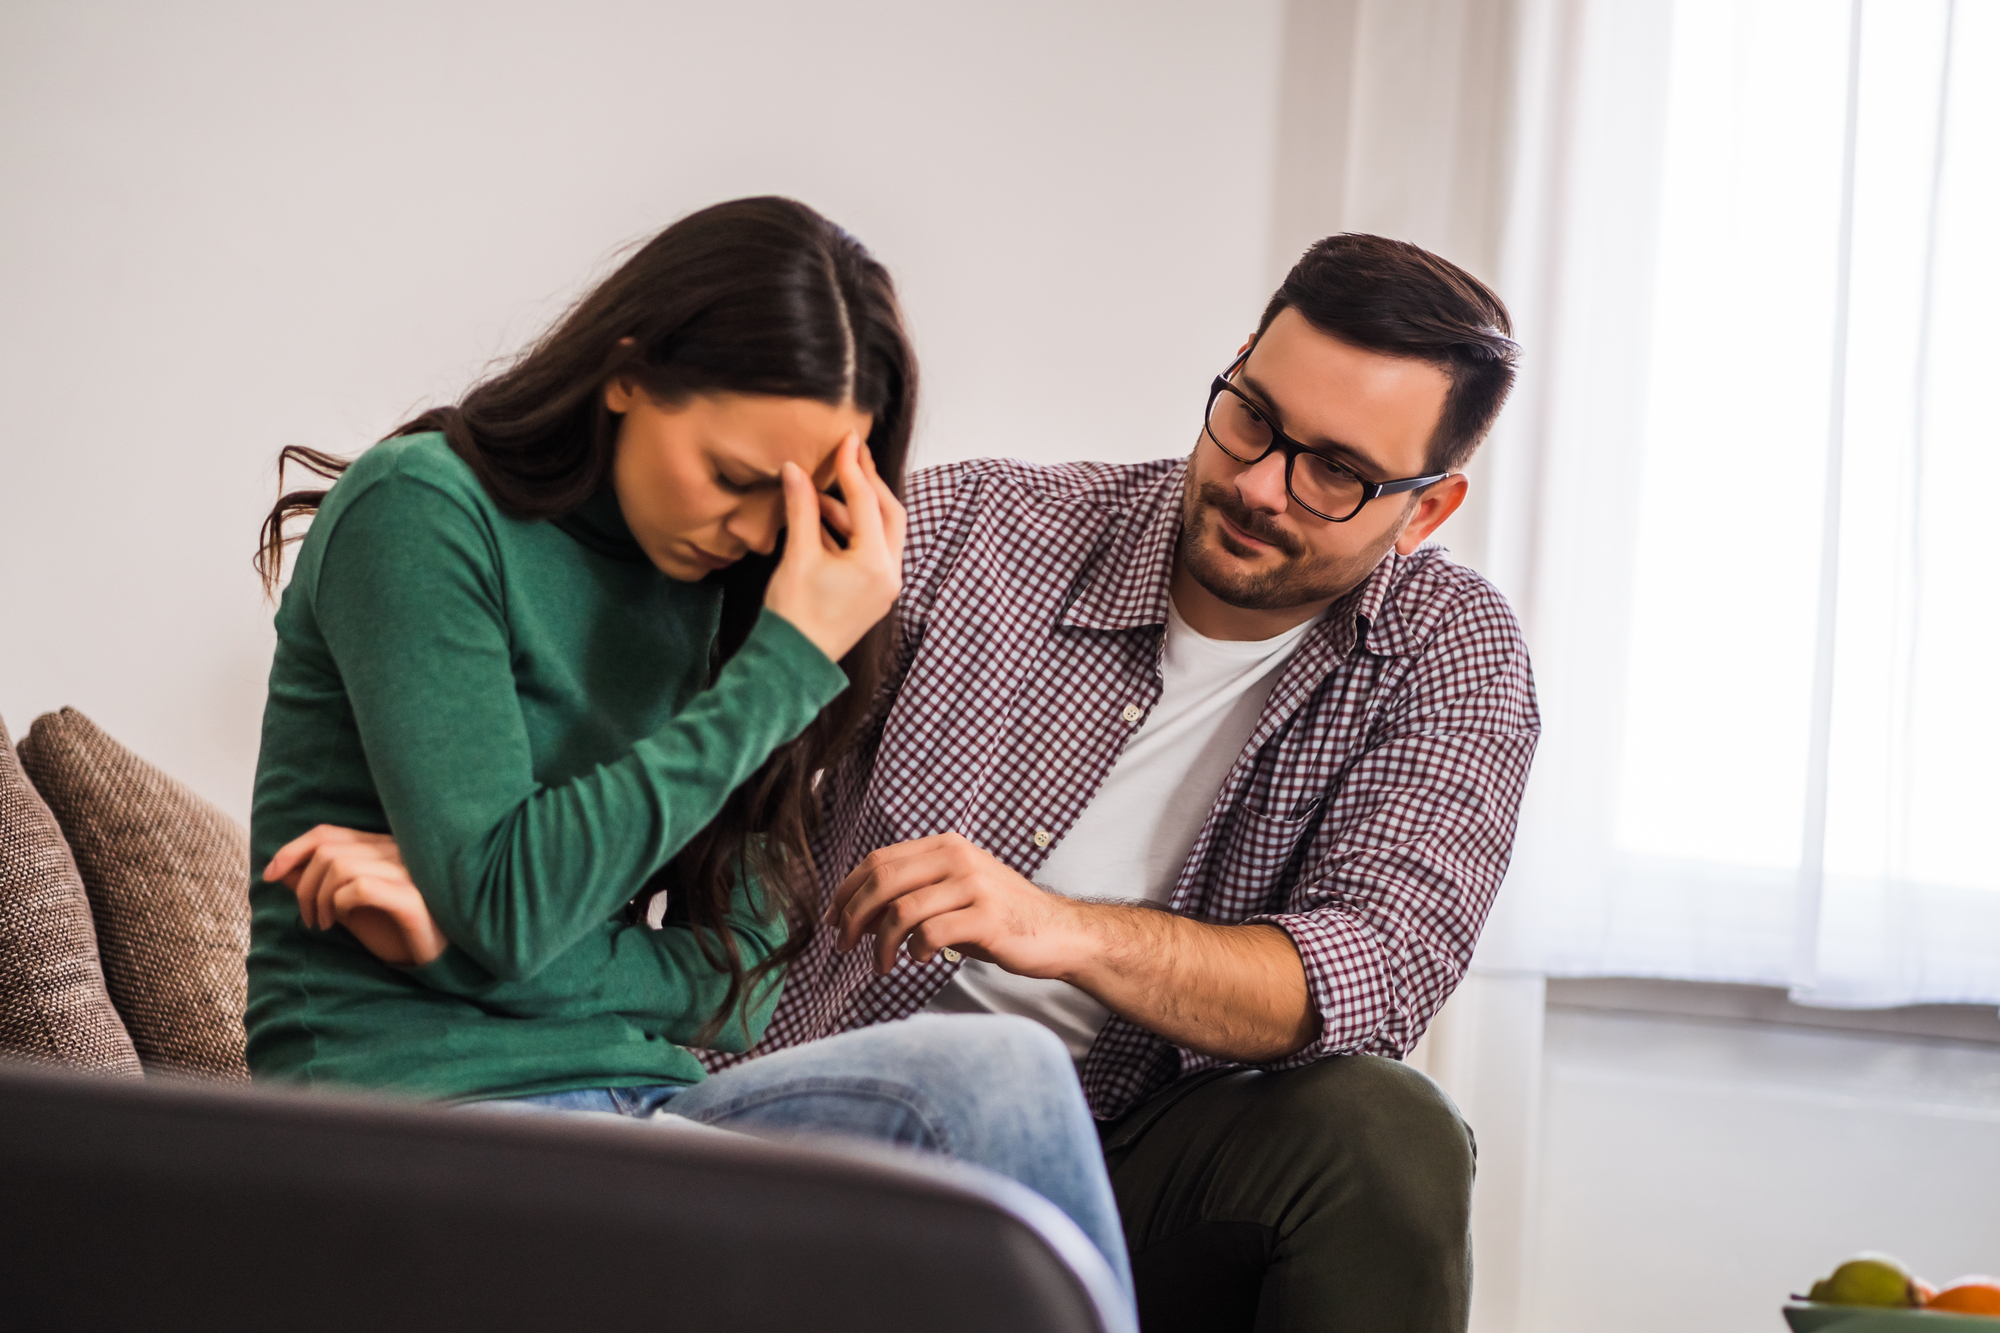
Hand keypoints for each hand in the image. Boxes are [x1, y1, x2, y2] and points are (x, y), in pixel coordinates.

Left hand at [263, 825, 448, 967]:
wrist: (441, 960)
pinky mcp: (414, 899)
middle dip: (303, 886)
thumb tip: (280, 871)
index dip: (292, 849)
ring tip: (323, 925)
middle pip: (327, 851)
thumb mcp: (348, 908)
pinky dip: (341, 904)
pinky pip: (361, 888)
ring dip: (319, 899)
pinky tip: (343, 921)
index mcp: (382, 848)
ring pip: (340, 867)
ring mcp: (408, 872)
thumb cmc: (395, 932)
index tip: (270, 874)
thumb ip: (318, 887)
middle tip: (308, 918)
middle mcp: (397, 852)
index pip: (328, 833)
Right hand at [763, 433, 906, 662]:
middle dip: (868, 484)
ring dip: (855, 509)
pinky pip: (871, 552)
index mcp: (875, 563)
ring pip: (881, 533)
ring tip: (820, 493)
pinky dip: (852, 532)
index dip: (853, 468)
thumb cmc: (794, 615)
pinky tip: (824, 521)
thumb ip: (801, 509)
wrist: (793, 665)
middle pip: (889, 513)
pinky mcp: (874, 594)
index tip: (847, 440)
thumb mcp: (797, 556)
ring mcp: (885, 586)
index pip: (867, 502)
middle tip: (851, 456)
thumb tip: (794, 470)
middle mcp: (890, 574)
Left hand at [827, 832, 1086, 978]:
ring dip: (881, 944)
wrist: (1058, 933)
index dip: (847, 891)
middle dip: (853, 917)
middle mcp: (957, 857)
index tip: (832, 920)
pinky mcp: (987, 916)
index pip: (878, 860)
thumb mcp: (951, 898)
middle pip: (883, 881)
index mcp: (945, 846)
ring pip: (902, 910)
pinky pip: (931, 933)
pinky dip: (914, 950)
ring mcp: (973, 885)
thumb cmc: (999, 919)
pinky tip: (918, 960)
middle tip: (842, 946)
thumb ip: (909, 899)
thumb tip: (856, 919)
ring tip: (881, 966)